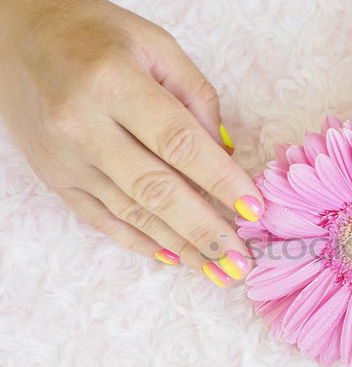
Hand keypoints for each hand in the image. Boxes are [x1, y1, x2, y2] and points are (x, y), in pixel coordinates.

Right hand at [0, 0, 260, 285]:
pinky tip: (174, 258)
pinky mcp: (56, 179)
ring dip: (181, 246)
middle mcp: (84, 125)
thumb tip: (224, 153)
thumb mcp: (156, 45)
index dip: (220, 179)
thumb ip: (196, 97)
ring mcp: (66, 159)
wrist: (16, 38)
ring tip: (219, 272)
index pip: (179, 142)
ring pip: (132, 212)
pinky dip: (140, 242)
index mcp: (114, 83)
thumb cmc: (95, 35)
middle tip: (241, 263)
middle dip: (205, 231)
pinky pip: (101, 220)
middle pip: (156, 189)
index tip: (254, 210)